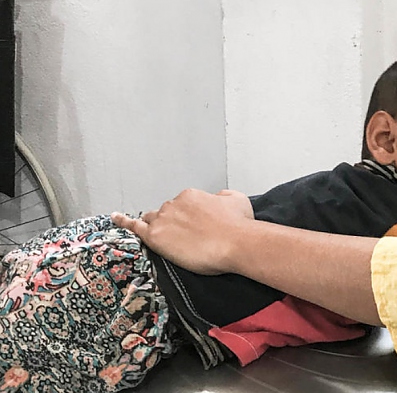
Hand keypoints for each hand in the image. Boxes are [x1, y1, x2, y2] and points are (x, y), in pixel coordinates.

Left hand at [111, 188, 253, 275]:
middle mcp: (174, 203)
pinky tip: (115, 218)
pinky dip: (124, 222)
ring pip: (151, 220)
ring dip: (157, 227)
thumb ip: (223, 195)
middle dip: (172, 223)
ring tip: (167, 240)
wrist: (237, 243)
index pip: (180, 206)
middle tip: (186, 239)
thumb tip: (217, 197)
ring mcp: (163, 220)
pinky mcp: (156, 237)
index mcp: (191, 195)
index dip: (186, 219)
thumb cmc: (239, 224)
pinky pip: (134, 227)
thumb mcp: (237, 199)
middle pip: (165, 213)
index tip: (195, 229)